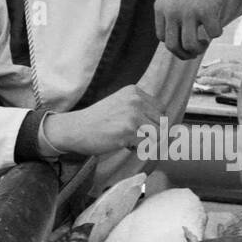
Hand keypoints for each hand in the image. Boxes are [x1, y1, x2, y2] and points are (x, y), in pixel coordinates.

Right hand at [44, 85, 162, 155]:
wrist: (76, 129)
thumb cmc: (97, 120)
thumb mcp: (119, 105)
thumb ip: (139, 110)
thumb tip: (165, 127)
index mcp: (134, 92)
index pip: (161, 109)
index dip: (157, 122)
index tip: (147, 131)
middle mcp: (135, 101)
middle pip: (162, 122)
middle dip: (154, 134)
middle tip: (139, 139)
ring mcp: (132, 115)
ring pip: (158, 135)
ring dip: (148, 143)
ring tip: (132, 142)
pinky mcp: (128, 131)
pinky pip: (147, 145)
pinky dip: (140, 149)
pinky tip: (126, 146)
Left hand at [154, 0, 241, 58]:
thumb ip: (172, 15)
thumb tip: (180, 43)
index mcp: (160, 8)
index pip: (162, 38)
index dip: (175, 44)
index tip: (185, 41)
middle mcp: (172, 11)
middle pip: (173, 46)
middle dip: (185, 54)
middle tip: (196, 51)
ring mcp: (189, 11)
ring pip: (191, 45)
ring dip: (199, 49)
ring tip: (205, 42)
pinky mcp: (207, 10)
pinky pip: (213, 33)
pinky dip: (217, 32)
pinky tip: (218, 23)